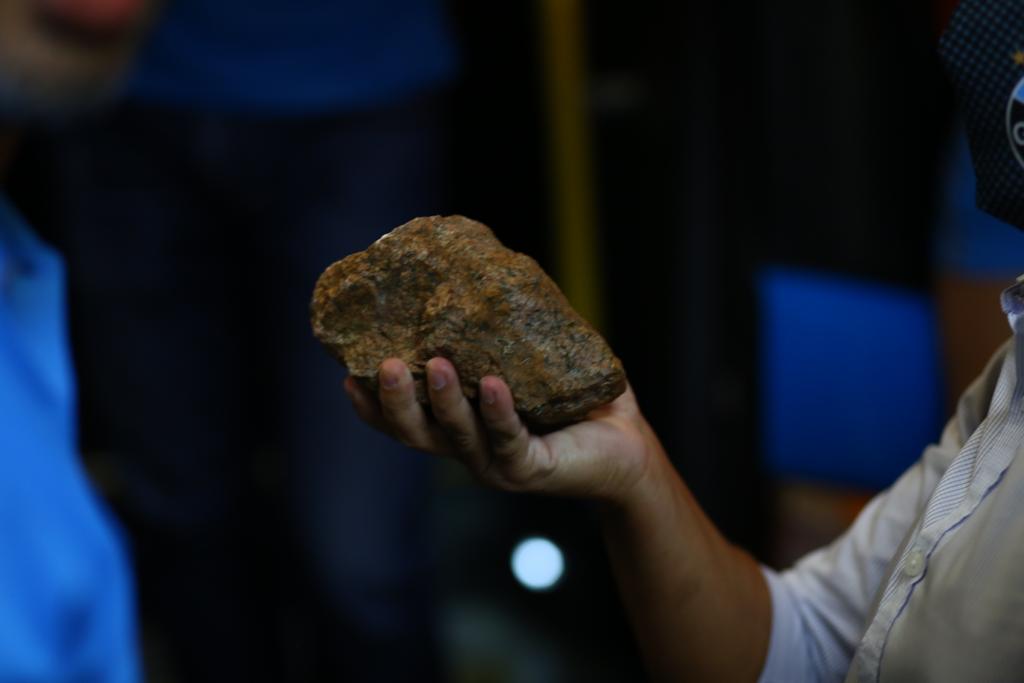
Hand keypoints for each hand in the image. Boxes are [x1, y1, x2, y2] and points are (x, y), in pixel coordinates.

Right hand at [344, 357, 661, 505]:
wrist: (628, 447)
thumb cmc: (575, 403)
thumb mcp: (529, 366)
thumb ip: (503, 334)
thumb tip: (483, 266)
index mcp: (462, 428)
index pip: (406, 423)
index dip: (374, 406)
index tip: (348, 375)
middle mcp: (471, 450)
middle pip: (417, 434)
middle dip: (395, 403)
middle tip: (383, 366)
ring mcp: (499, 465)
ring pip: (458, 437)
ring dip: (442, 402)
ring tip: (434, 364)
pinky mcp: (532, 469)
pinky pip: (509, 439)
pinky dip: (498, 411)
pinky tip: (492, 384)